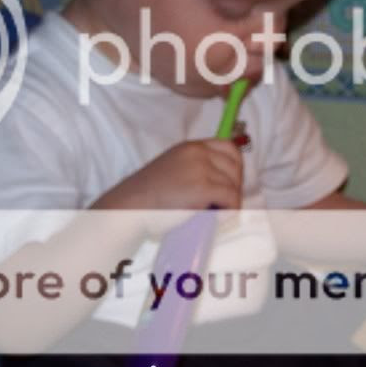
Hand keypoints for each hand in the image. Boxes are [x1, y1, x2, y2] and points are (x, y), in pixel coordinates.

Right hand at [91, 139, 243, 210]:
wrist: (129, 208)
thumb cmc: (147, 198)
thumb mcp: (173, 170)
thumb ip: (194, 169)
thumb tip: (221, 183)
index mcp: (190, 147)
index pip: (229, 147)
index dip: (234, 167)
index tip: (229, 184)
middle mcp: (198, 152)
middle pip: (236, 165)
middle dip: (235, 186)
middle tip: (223, 204)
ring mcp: (201, 168)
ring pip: (234, 184)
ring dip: (230, 201)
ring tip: (216, 213)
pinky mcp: (203, 187)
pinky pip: (231, 199)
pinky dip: (229, 211)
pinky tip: (216, 219)